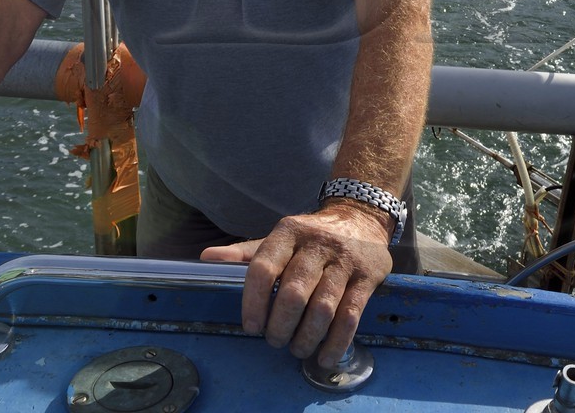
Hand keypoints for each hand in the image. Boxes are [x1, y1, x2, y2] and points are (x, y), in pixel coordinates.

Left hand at [200, 202, 392, 366]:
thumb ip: (245, 253)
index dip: (253, 302)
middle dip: (280, 326)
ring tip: (297, 349)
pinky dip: (336, 342)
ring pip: (322, 308)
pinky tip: (324, 356)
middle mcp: (317, 244)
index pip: (263, 268)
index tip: (251, 326)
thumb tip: (207, 259)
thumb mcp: (279, 238)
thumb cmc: (311, 237)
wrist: (360, 217)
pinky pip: (351, 315)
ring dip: (306, 337)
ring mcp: (344, 260)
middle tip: (275, 341)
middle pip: (293, 293)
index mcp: (288, 233)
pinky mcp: (367, 276)